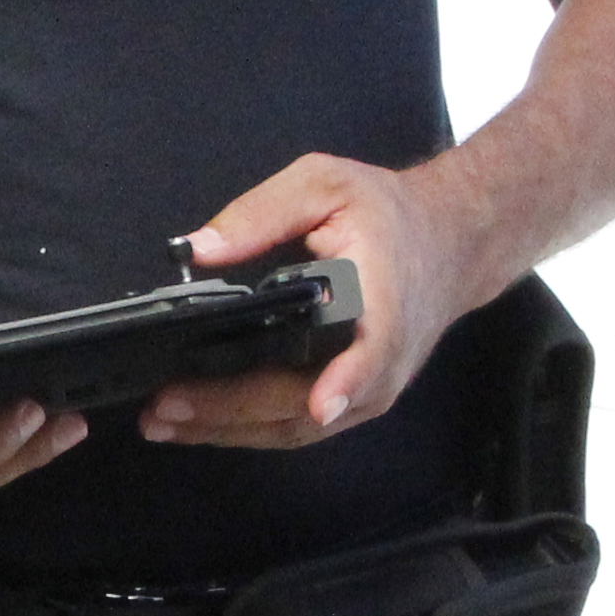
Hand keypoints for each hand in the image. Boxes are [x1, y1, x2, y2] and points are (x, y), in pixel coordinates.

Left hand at [140, 154, 490, 448]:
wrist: (449, 243)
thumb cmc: (387, 213)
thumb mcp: (325, 184)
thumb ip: (261, 213)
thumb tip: (199, 249)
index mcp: (380, 300)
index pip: (371, 350)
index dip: (346, 381)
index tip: (323, 403)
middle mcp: (379, 358)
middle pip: (307, 403)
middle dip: (233, 410)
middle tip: (166, 406)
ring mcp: (367, 389)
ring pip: (295, 427)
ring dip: (228, 431)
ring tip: (165, 422)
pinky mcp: (353, 401)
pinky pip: (296, 425)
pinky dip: (246, 430)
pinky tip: (200, 423)